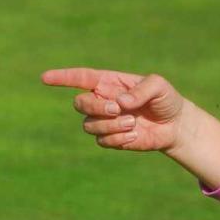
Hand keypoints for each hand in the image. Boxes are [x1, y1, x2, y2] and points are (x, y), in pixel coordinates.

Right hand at [41, 67, 184, 151]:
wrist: (175, 125)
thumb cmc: (165, 99)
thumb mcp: (158, 87)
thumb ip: (140, 90)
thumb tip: (119, 102)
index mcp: (109, 82)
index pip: (80, 78)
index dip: (62, 78)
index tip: (45, 78)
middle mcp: (102, 101)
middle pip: (80, 103)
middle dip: (96, 107)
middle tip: (117, 110)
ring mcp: (105, 120)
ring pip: (89, 125)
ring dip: (110, 125)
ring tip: (132, 123)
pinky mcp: (111, 138)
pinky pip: (102, 141)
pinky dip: (117, 139)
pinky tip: (134, 136)